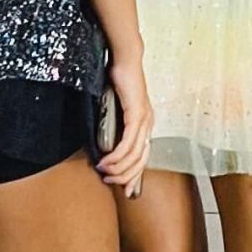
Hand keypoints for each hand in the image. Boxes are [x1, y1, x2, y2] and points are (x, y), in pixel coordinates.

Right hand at [95, 51, 154, 195]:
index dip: (135, 176)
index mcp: (145, 125)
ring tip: (104, 172)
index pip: (143, 157)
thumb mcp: (115, 110)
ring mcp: (145, 120)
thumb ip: (113, 127)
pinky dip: (117, 155)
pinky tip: (108, 161)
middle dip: (126, 177)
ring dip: (118, 168)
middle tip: (110, 183)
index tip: (126, 191)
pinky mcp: (137, 114)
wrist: (125, 61)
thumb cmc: (118, 82)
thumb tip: (102, 146)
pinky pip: (129, 142)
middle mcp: (149, 124)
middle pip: (141, 161)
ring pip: (135, 155)